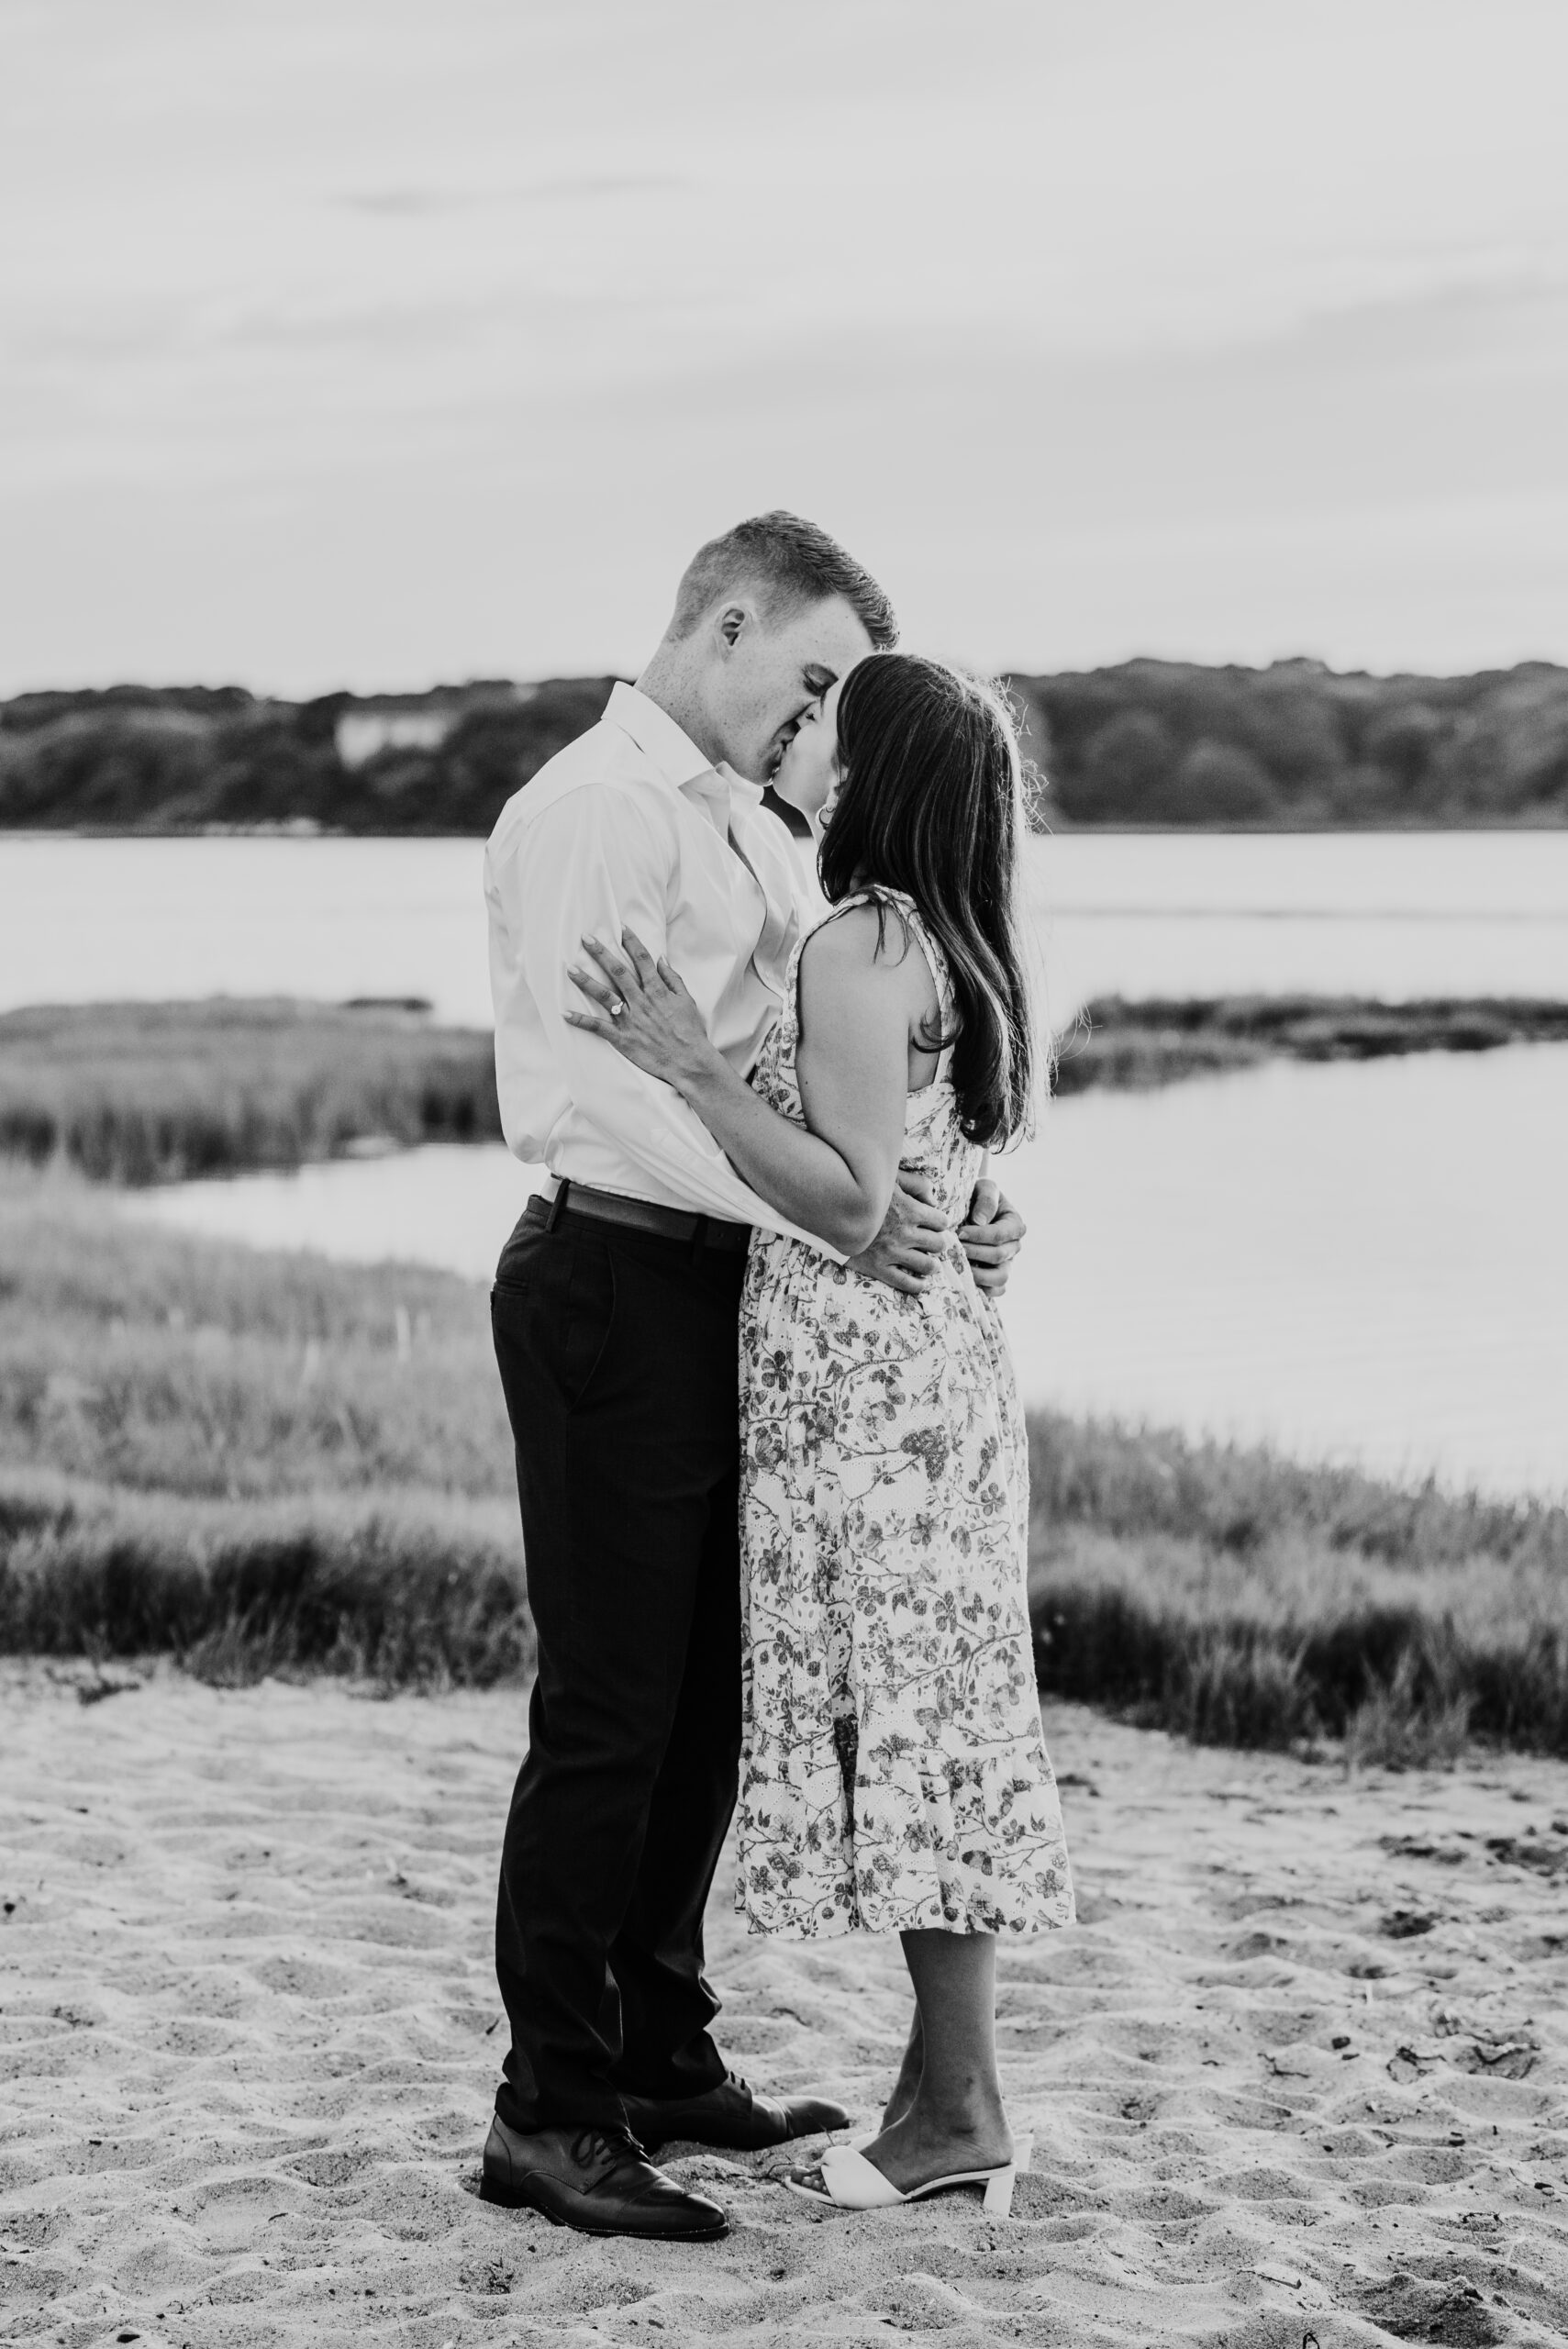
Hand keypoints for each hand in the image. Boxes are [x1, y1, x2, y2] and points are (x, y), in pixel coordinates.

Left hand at [564, 929, 716, 1092]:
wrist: (690, 1062)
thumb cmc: (691, 1032)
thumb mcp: (687, 1001)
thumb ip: (673, 979)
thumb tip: (661, 959)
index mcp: (658, 991)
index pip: (642, 960)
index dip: (631, 941)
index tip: (620, 927)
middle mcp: (642, 1002)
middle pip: (618, 971)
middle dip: (601, 953)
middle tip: (585, 937)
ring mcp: (631, 1020)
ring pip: (605, 996)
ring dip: (586, 982)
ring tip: (570, 969)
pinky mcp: (623, 1039)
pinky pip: (599, 1028)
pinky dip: (582, 1021)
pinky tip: (565, 1013)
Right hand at [847, 1169, 949, 1295]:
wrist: (829, 1208)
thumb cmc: (862, 1189)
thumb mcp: (892, 1177)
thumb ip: (918, 1184)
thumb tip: (934, 1202)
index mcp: (910, 1210)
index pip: (941, 1222)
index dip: (939, 1223)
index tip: (934, 1225)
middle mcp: (905, 1233)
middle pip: (938, 1244)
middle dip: (936, 1243)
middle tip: (930, 1244)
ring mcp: (892, 1252)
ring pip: (927, 1266)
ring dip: (931, 1266)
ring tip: (929, 1265)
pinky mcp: (877, 1267)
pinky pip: (905, 1283)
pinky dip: (918, 1285)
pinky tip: (920, 1282)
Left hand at [957, 1178, 1024, 1295]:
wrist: (969, 1206)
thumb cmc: (976, 1195)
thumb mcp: (984, 1187)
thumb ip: (986, 1199)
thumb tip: (980, 1221)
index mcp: (1015, 1224)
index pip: (999, 1235)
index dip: (979, 1236)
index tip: (959, 1232)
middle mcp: (1014, 1246)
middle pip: (998, 1256)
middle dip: (973, 1252)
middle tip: (952, 1247)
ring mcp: (1007, 1264)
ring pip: (1000, 1278)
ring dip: (977, 1274)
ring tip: (958, 1265)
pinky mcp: (996, 1276)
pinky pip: (996, 1291)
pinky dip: (982, 1289)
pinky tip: (963, 1278)